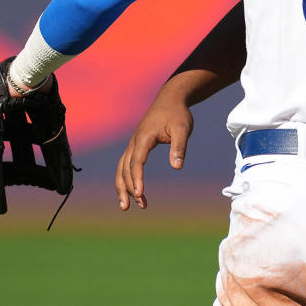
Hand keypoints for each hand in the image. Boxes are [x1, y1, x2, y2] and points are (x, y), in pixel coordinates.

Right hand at [115, 96, 193, 210]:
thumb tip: (177, 167)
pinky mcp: (136, 146)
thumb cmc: (177, 114)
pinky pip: (126, 165)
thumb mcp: (183, 128)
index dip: (137, 178)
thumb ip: (179, 147)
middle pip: (125, 168)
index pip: (137, 161)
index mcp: (144, 138)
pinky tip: (131, 192)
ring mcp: (133, 144)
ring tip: (126, 206)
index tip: (140, 193)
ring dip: (122, 187)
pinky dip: (125, 179)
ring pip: (121, 168)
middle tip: (139, 205)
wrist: (171, 99)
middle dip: (129, 188)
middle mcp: (134, 142)